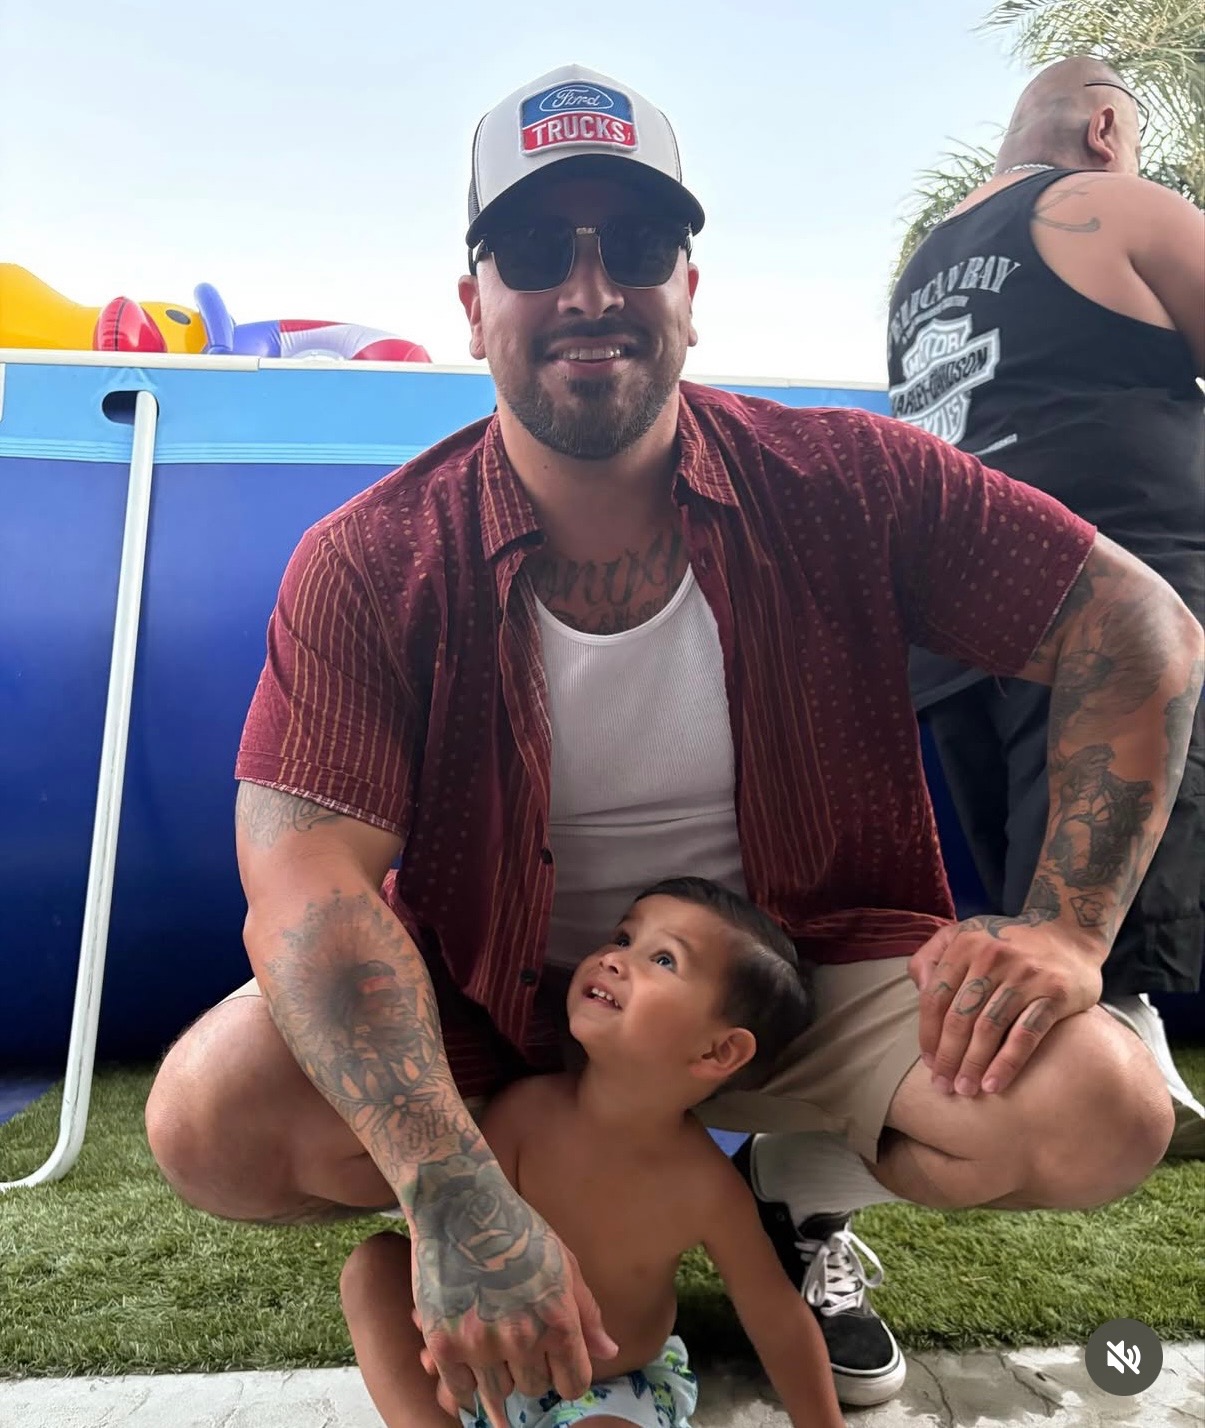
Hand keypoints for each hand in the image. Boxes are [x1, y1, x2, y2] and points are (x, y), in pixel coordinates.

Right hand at [410, 1164, 617, 1427]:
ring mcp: (480, 1344)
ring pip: (498, 1393)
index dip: (567, 1375)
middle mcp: (522, 1339)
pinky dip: (466, 1381)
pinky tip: (469, 1359)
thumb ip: (587, 1314)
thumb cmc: (518, 1230)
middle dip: (531, 1369)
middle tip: (519, 1340)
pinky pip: (461, 1390)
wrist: (460, 1205)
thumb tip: (609, 1353)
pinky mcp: (443, 1344)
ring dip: (499, 1374)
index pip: (573, 1384)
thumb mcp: (564, 1264)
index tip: (556, 1363)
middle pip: (534, 1389)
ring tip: (494, 1341)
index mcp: (558, 1321)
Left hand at [909, 915, 1101, 1096]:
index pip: (936, 997)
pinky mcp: (1054, 993)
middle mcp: (992, 958)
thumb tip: (919, 988)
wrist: (1069, 932)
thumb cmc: (1007, 941)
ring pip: (988, 1028)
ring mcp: (1025, 976)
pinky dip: (1007, 1062)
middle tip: (942, 1086)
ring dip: (973, 1064)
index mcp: (966, 945)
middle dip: (947, 1056)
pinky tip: (994, 1084)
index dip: (928, 1034)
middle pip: (960, 1017)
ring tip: (965, 1089)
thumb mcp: (965, 934)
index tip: (928, 1062)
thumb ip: (933, 956)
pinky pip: (1026, 1034)